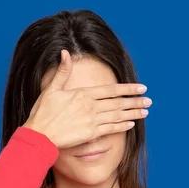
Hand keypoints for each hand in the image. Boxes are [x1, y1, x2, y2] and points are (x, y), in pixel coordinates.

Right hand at [24, 49, 151, 149]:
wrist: (39, 135)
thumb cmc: (42, 113)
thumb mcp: (51, 89)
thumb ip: (62, 71)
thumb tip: (65, 52)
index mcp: (82, 94)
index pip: (111, 90)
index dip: (128, 89)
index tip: (141, 88)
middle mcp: (90, 106)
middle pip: (118, 102)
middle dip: (135, 101)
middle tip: (149, 101)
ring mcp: (91, 120)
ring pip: (117, 115)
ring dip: (133, 113)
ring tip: (145, 112)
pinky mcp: (90, 134)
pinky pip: (110, 129)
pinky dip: (122, 126)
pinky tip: (131, 124)